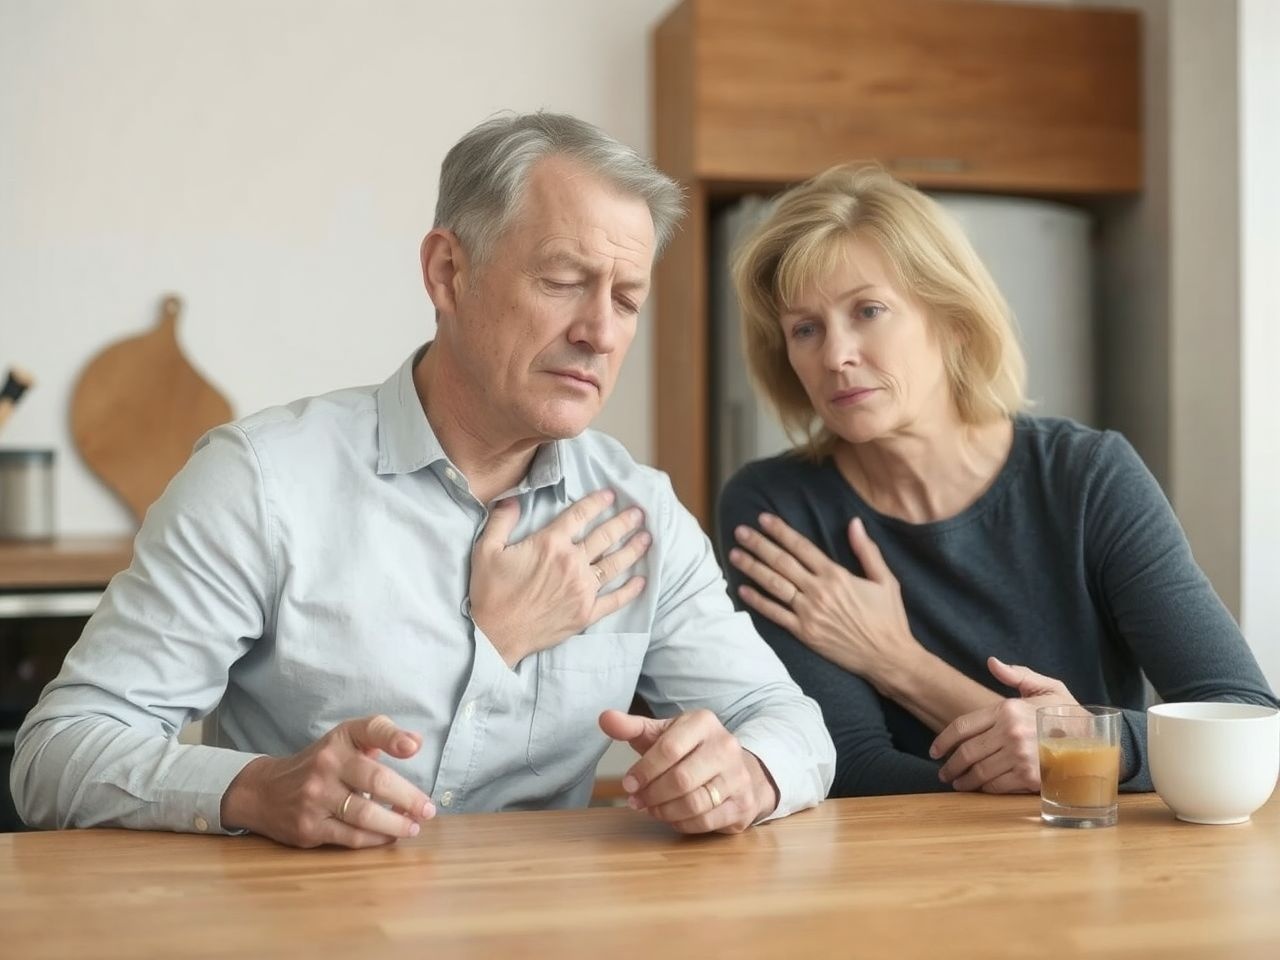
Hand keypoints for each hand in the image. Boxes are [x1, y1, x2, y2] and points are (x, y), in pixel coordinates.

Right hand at [220, 714, 435, 847]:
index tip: (413, 748)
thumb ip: (380, 737)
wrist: (264, 791)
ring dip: (396, 824)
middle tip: (428, 810)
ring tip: (413, 827)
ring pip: (365, 814)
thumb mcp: (344, 740)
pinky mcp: (309, 827)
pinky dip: (376, 839)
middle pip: (376, 780)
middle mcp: (326, 764)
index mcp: (340, 739)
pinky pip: (351, 837)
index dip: (393, 738)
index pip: (370, 730)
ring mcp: (315, 797)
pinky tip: (390, 837)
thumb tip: (415, 742)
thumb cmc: (320, 764)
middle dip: (408, 798)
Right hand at [470, 489, 650, 665]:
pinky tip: (642, 581)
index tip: (610, 494)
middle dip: (624, 522)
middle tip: (639, 512)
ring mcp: (582, 590)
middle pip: (605, 537)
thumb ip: (501, 520)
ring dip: (633, 549)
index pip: (580, 515)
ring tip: (647, 538)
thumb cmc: (490, 593)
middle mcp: (571, 564)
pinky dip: (630, 590)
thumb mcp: (486, 549)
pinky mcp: (585, 613)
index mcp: (550, 544)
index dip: (597, 502)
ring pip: (615, 564)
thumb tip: (513, 498)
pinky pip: (614, 600)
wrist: (495, 636)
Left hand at [598, 708, 778, 833]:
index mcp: (703, 722)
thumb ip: (632, 727)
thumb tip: (604, 718)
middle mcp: (726, 746)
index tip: (628, 784)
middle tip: (636, 801)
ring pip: (694, 803)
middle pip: (681, 779)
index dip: (643, 770)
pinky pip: (707, 821)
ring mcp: (738, 776)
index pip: (669, 749)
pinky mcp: (743, 804)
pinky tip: (672, 817)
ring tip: (652, 809)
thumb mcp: (662, 734)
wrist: (736, 768)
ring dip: (665, 811)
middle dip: (652, 794)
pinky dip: (682, 824)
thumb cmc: (689, 750)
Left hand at [729, 513, 917, 688]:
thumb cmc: (889, 618)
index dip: (780, 531)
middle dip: (759, 544)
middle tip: (740, 531)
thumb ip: (867, 550)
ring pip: (774, 585)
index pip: (801, 547)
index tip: (763, 519)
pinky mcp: (804, 633)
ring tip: (735, 554)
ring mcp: (809, 613)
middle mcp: (819, 592)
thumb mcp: (885, 580)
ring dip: (752, 568)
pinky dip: (757, 601)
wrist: (888, 657)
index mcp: (837, 575)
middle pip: (782, 562)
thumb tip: (854, 523)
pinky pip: (776, 614)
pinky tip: (742, 589)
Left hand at [930, 658, 1077, 792]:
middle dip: (951, 766)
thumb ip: (1016, 674)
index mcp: (1007, 709)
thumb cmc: (1067, 712)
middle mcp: (1010, 733)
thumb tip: (992, 662)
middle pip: (967, 753)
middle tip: (943, 774)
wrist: (1098, 740)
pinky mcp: (1031, 777)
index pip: (963, 726)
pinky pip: (998, 786)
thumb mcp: (1045, 686)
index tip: (934, 751)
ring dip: (964, 781)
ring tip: (957, 784)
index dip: (944, 741)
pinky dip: (985, 789)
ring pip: (980, 772)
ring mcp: (1020, 756)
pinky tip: (980, 788)